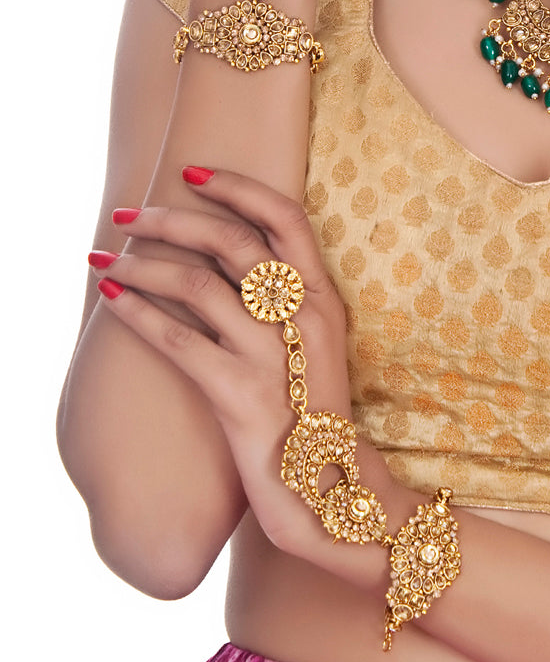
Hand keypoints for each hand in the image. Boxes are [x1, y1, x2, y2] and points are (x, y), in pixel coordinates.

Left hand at [94, 167, 401, 569]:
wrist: (331, 490)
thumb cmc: (315, 415)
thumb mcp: (318, 345)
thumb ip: (289, 302)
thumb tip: (232, 260)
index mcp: (324, 297)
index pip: (285, 216)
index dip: (237, 187)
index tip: (192, 172)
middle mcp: (303, 315)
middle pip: (230, 241)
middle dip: (171, 218)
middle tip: (128, 212)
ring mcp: (272, 354)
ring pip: (197, 284)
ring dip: (143, 263)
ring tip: (106, 257)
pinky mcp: (239, 393)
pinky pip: (177, 341)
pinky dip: (138, 313)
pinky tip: (111, 299)